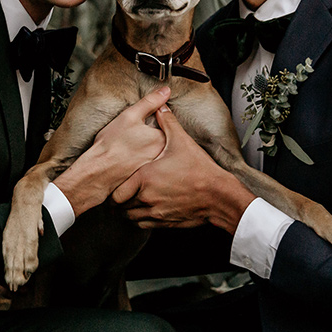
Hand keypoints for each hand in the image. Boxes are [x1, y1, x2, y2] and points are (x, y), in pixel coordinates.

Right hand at [54, 86, 169, 216]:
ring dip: (145, 148)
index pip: (165, 123)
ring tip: (128, 148)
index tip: (137, 125)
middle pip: (160, 138)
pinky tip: (127, 159)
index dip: (150, 120)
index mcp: (163, 139)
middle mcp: (163, 155)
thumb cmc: (111, 145)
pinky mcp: (146, 176)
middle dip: (149, 135)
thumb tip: (166, 91)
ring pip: (154, 151)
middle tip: (130, 138)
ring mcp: (156, 167)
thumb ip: (150, 102)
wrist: (98, 172)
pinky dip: (139, 159)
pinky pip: (147, 163)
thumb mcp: (130, 116)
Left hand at [111, 105, 254, 233]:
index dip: (114, 188)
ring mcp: (155, 213)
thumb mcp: (182, 142)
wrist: (218, 194)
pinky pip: (142, 225)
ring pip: (130, 218)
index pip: (116, 192)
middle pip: (120, 206)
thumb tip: (160, 106)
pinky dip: (139, 219)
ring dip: (127, 210)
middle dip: (118, 200)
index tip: (115, 182)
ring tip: (129, 201)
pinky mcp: (165, 223)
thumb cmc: (199, 169)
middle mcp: (147, 198)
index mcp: (145, 178)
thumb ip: (168, 123)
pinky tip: (143, 210)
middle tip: (119, 192)